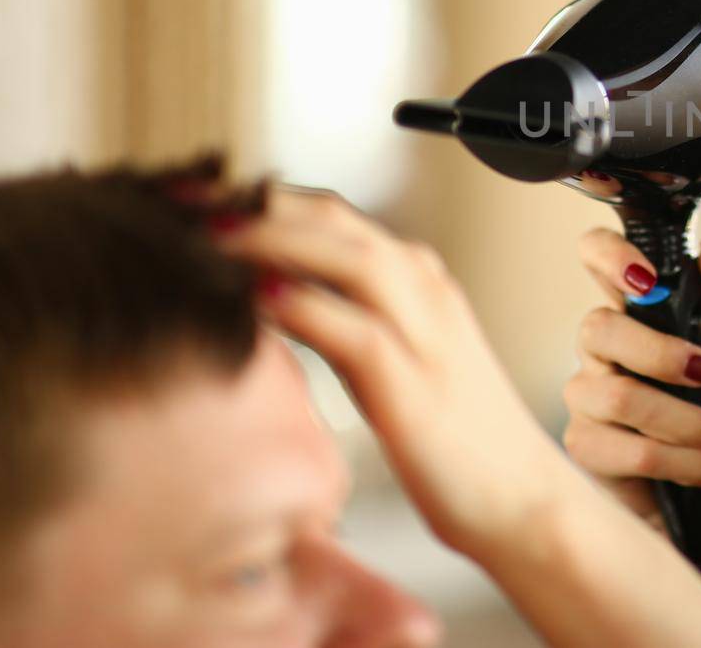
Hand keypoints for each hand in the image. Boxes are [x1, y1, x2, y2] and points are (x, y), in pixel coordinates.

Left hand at [212, 185, 566, 554]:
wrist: (521, 502)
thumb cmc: (451, 442)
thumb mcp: (392, 364)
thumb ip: (343, 322)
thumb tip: (263, 299)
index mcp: (419, 281)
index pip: (330, 215)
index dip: (260, 200)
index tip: (192, 198)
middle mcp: (426, 291)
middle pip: (334, 219)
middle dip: (255, 203)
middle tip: (178, 200)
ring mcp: (427, 334)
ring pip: (349, 257)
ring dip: (275, 239)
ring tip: (204, 235)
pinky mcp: (418, 387)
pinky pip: (355, 331)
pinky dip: (303, 307)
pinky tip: (253, 300)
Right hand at [563, 230, 700, 530]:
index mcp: (636, 309)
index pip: (595, 255)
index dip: (609, 254)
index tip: (648, 277)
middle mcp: (600, 347)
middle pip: (597, 327)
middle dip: (661, 354)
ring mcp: (586, 397)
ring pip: (618, 397)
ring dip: (685, 422)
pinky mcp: (586, 447)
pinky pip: (630, 450)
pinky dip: (683, 461)